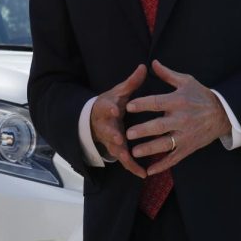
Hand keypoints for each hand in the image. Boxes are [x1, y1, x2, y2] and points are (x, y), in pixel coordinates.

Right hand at [90, 64, 147, 178]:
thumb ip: (132, 82)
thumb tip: (144, 66)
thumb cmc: (111, 103)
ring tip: (132, 162)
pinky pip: (124, 160)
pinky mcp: (116, 150)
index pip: (106, 107)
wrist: (96, 119)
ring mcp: (109, 139)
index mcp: (106, 108)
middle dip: (112, 135)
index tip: (116, 109)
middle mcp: (105, 125)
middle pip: (107, 131)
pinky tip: (143, 174)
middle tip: (119, 139)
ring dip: (122, 155)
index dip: (110, 109)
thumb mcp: (119, 92)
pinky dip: (132, 167)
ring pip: (114, 149)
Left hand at [125, 60, 230, 174]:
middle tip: (128, 133)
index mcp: (178, 101)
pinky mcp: (188, 147)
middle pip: (159, 126)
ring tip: (134, 152)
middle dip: (143, 130)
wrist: (223, 113)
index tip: (128, 106)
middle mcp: (181, 119)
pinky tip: (150, 170)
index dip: (142, 104)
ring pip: (165, 144)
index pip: (157, 103)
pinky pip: (174, 158)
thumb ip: (167, 74)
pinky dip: (162, 165)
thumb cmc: (201, 95)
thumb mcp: (186, 81)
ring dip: (149, 149)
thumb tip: (153, 63)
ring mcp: (185, 135)